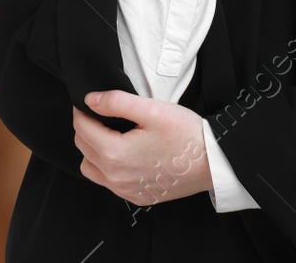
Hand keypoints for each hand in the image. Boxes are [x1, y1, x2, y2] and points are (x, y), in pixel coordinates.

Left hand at [71, 90, 211, 206]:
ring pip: (91, 167)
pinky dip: (107, 167)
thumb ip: (116, 102)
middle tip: (102, 114)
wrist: (215, 162)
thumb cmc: (186, 134)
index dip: (82, 110)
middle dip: (87, 127)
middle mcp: (116, 177)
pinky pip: (108, 182)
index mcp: (115, 154)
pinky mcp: (137, 197)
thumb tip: (90, 100)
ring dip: (93, 149)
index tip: (90, 101)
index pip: (81, 127)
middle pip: (83, 146)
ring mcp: (126, 191)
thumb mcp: (151, 110)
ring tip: (111, 134)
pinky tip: (124, 153)